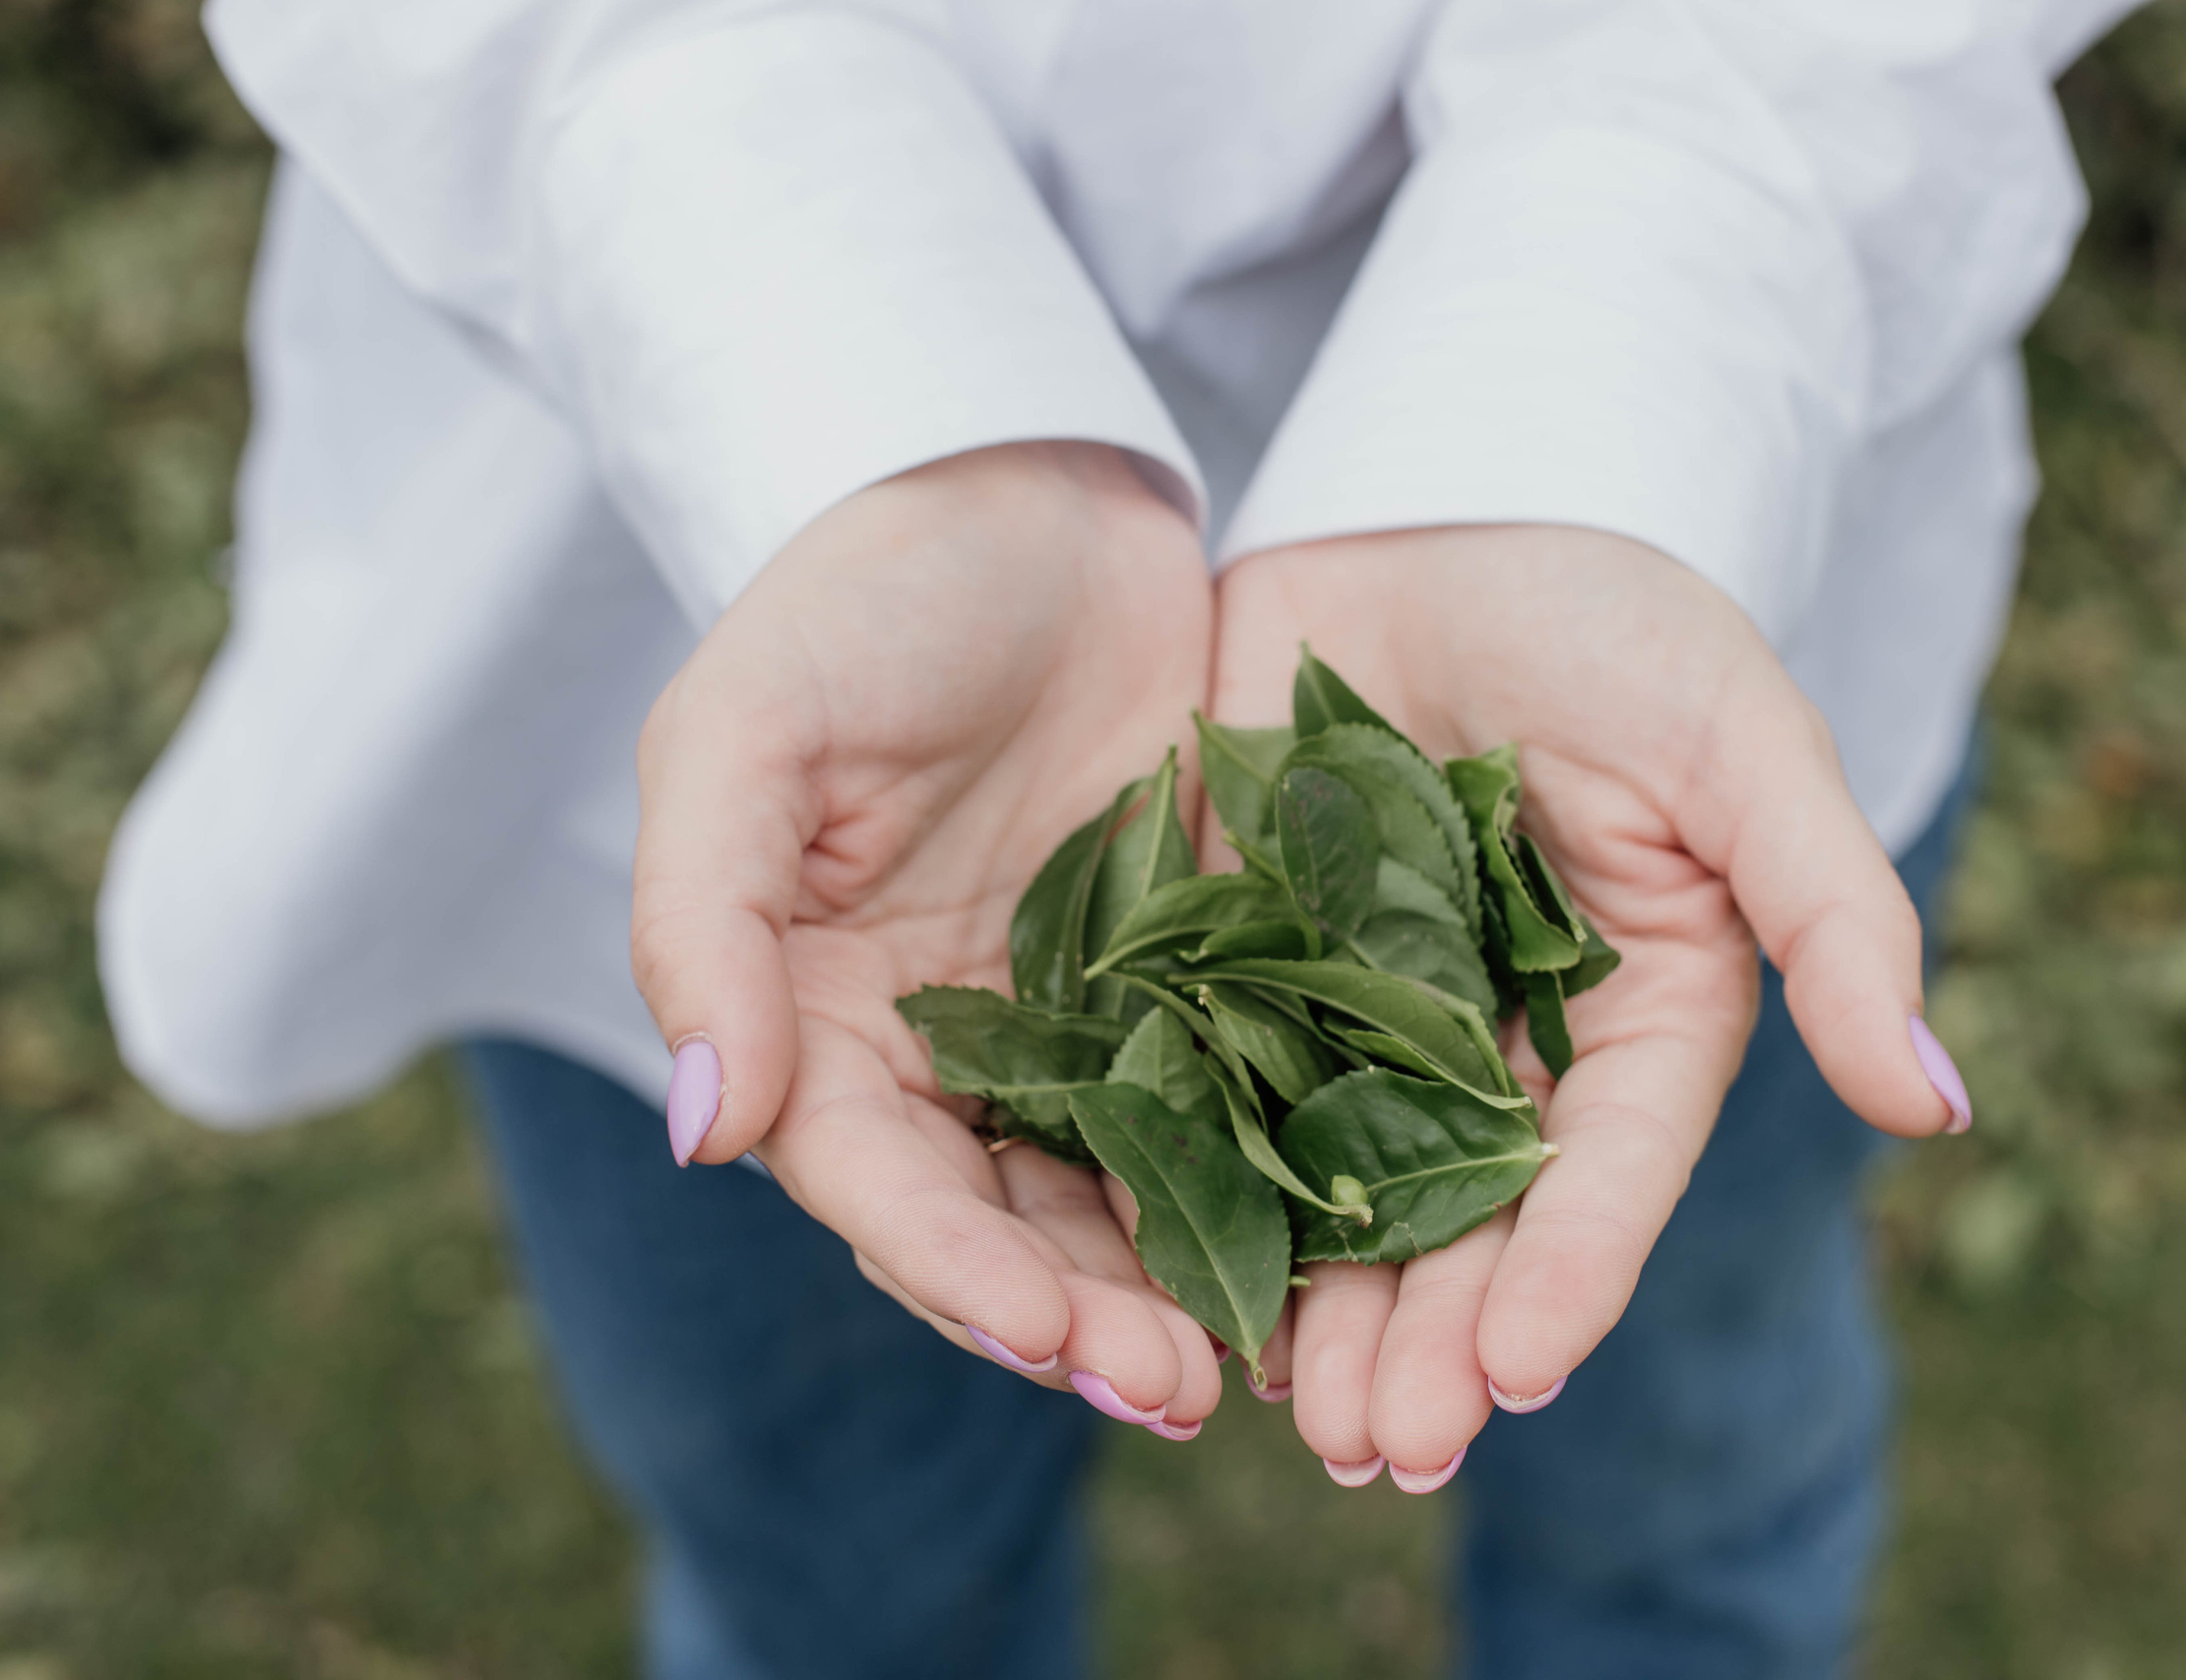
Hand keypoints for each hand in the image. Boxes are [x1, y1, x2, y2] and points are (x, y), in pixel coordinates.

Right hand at [632, 443, 1222, 1433]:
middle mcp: (931, 1040)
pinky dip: (1251, 1180)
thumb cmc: (864, 594)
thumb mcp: (746, 729)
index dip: (949, 1264)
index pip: (872, 1175)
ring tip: (1254, 1367)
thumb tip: (706, 1130)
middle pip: (993, 1216)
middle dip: (1075, 1317)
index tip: (1045, 1335)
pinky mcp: (1176, 977)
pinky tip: (1320, 1246)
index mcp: (808, 1007)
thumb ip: (703, 923)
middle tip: (1179, 1394)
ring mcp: (1060, 1017)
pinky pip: (1212, 1101)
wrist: (1028, 489)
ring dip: (1165, 1284)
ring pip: (1105, 1190)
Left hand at [1207, 525, 1962, 1483]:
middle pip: (1463, 1215)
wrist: (1443, 502)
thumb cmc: (1619, 614)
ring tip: (1287, 1414)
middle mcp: (1496, 1042)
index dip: (1568, 1270)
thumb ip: (1833, 918)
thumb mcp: (1741, 747)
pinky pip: (1213, 1086)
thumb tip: (1938, 1105)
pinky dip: (1196, 1183)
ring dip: (1314, 1305)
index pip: (1605, 1167)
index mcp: (1633, 1013)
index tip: (1522, 1371)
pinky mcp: (1239, 961)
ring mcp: (1359, 1011)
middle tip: (1375, 1446)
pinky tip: (1164, 1271)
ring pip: (1334, 1186)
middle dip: (1427, 1334)